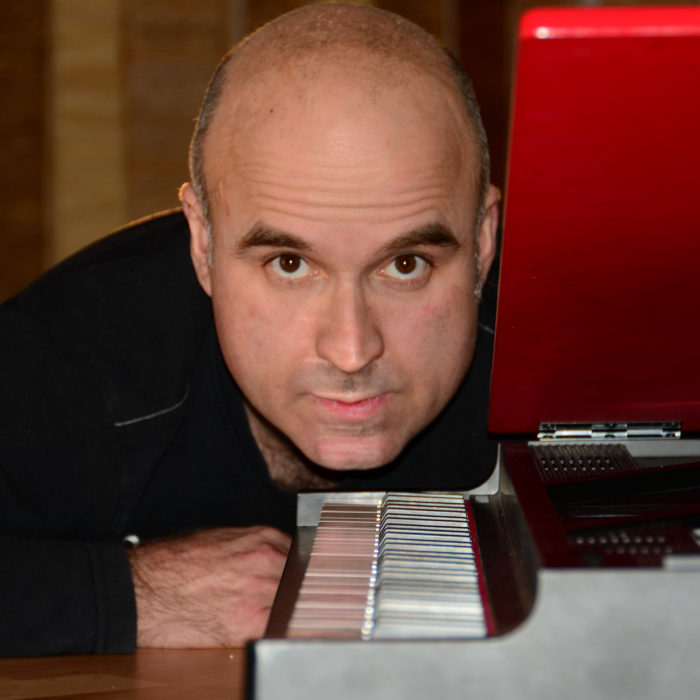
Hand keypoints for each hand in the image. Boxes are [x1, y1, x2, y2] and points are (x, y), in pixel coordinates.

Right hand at [127, 526, 291, 647]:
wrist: (145, 587)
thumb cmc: (176, 562)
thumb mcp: (222, 539)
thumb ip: (254, 548)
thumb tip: (275, 562)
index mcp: (263, 538)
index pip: (302, 556)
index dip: (301, 572)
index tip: (302, 582)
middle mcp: (268, 560)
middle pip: (303, 580)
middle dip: (297, 592)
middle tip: (289, 603)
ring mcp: (261, 590)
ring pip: (293, 603)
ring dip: (287, 611)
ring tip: (273, 617)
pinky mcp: (248, 622)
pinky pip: (278, 628)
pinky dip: (277, 631)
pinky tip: (267, 632)